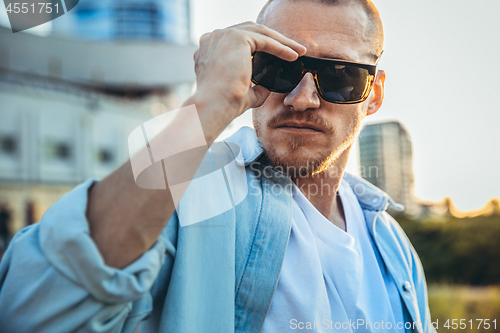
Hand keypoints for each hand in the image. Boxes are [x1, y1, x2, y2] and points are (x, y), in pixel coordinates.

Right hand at [192, 21, 306, 118]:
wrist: (215, 106)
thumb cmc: (224, 104)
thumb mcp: (240, 92)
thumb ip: (253, 87)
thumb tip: (266, 89)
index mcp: (210, 48)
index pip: (240, 39)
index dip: (261, 44)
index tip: (278, 55)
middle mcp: (214, 38)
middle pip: (251, 32)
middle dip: (275, 40)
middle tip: (293, 50)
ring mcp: (224, 35)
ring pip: (260, 33)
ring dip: (281, 41)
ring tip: (298, 51)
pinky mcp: (236, 38)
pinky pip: (265, 40)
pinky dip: (281, 47)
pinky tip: (293, 55)